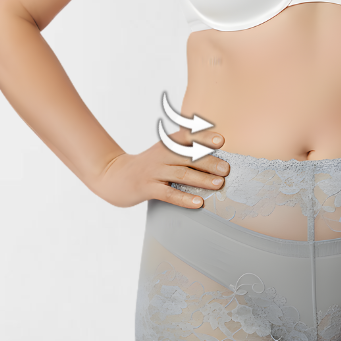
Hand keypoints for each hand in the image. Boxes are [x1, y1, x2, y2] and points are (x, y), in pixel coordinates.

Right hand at [92, 128, 228, 208]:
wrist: (115, 176)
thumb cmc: (147, 165)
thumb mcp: (162, 151)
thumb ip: (183, 149)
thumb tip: (213, 153)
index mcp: (166, 144)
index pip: (187, 137)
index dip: (204, 137)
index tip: (221, 140)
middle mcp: (160, 155)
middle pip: (188, 157)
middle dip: (209, 162)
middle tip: (226, 169)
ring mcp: (153, 172)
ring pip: (181, 174)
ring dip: (202, 179)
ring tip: (219, 184)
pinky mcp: (147, 188)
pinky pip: (169, 194)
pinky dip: (185, 198)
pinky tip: (198, 203)